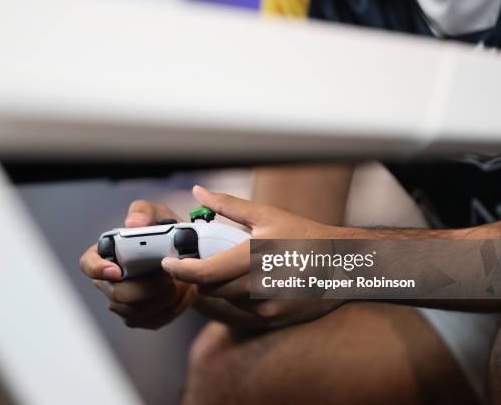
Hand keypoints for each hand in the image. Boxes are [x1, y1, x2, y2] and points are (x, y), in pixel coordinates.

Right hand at [80, 200, 195, 328]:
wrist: (190, 261)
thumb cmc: (167, 236)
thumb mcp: (159, 215)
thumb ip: (144, 212)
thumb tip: (132, 223)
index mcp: (107, 254)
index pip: (88, 264)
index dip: (98, 270)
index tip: (117, 271)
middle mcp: (109, 281)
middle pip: (119, 294)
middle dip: (148, 286)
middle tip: (169, 274)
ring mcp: (122, 302)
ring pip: (138, 310)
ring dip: (165, 297)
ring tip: (182, 281)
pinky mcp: (139, 317)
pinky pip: (153, 320)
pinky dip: (173, 308)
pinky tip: (184, 293)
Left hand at [161, 186, 343, 328]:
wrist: (343, 264)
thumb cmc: (304, 235)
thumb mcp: (266, 215)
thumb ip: (228, 205)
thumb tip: (199, 192)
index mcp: (252, 257)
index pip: (203, 273)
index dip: (180, 270)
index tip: (168, 263)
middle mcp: (257, 286)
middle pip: (209, 288)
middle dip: (199, 275)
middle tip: (202, 259)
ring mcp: (265, 306)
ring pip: (225, 299)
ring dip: (220, 285)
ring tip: (236, 266)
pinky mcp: (272, 318)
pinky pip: (242, 309)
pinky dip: (238, 295)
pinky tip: (254, 280)